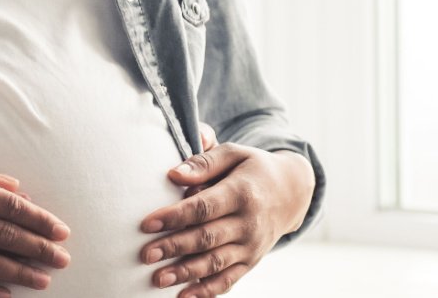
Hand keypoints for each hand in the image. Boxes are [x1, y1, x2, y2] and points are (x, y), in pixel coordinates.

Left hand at [137, 138, 314, 296]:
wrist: (291, 192)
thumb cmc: (252, 168)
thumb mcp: (234, 154)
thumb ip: (204, 162)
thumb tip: (173, 174)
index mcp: (242, 193)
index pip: (204, 207)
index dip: (175, 216)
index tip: (147, 224)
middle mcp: (248, 223)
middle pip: (207, 238)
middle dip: (174, 248)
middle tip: (146, 255)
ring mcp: (251, 246)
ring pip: (216, 263)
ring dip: (186, 273)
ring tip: (158, 279)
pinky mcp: (251, 261)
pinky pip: (229, 280)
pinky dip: (208, 291)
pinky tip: (184, 296)